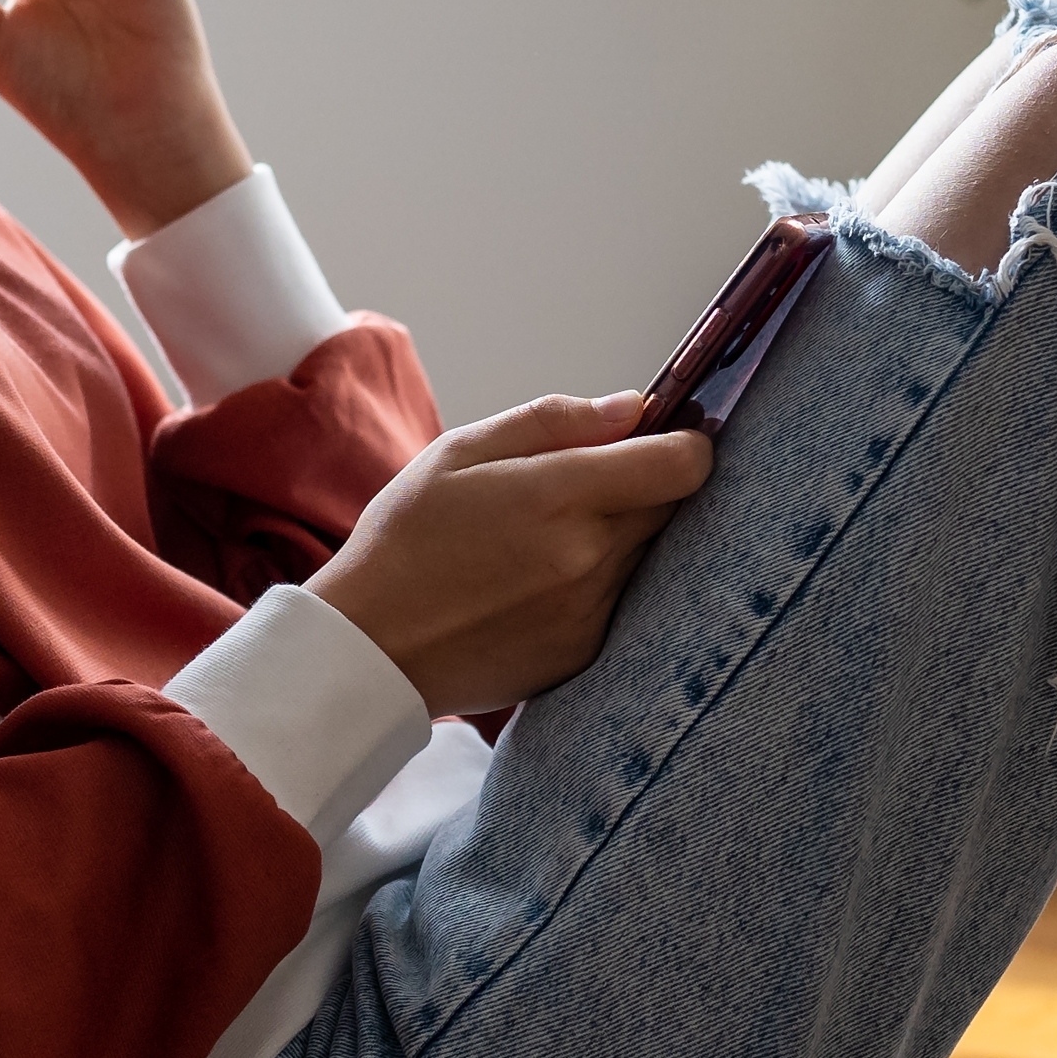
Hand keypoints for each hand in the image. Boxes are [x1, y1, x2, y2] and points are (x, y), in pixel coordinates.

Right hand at [310, 393, 717, 717]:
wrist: (371, 648)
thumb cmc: (404, 539)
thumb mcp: (460, 453)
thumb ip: (553, 421)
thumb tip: (632, 406)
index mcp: (560, 495)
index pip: (682, 464)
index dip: (685, 442)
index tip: (668, 436)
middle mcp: (589, 556)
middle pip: (673, 508)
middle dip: (649, 486)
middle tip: (593, 483)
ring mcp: (591, 611)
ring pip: (648, 555)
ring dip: (622, 536)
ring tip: (550, 537)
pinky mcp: (585, 652)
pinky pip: (622, 602)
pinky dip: (598, 583)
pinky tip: (539, 582)